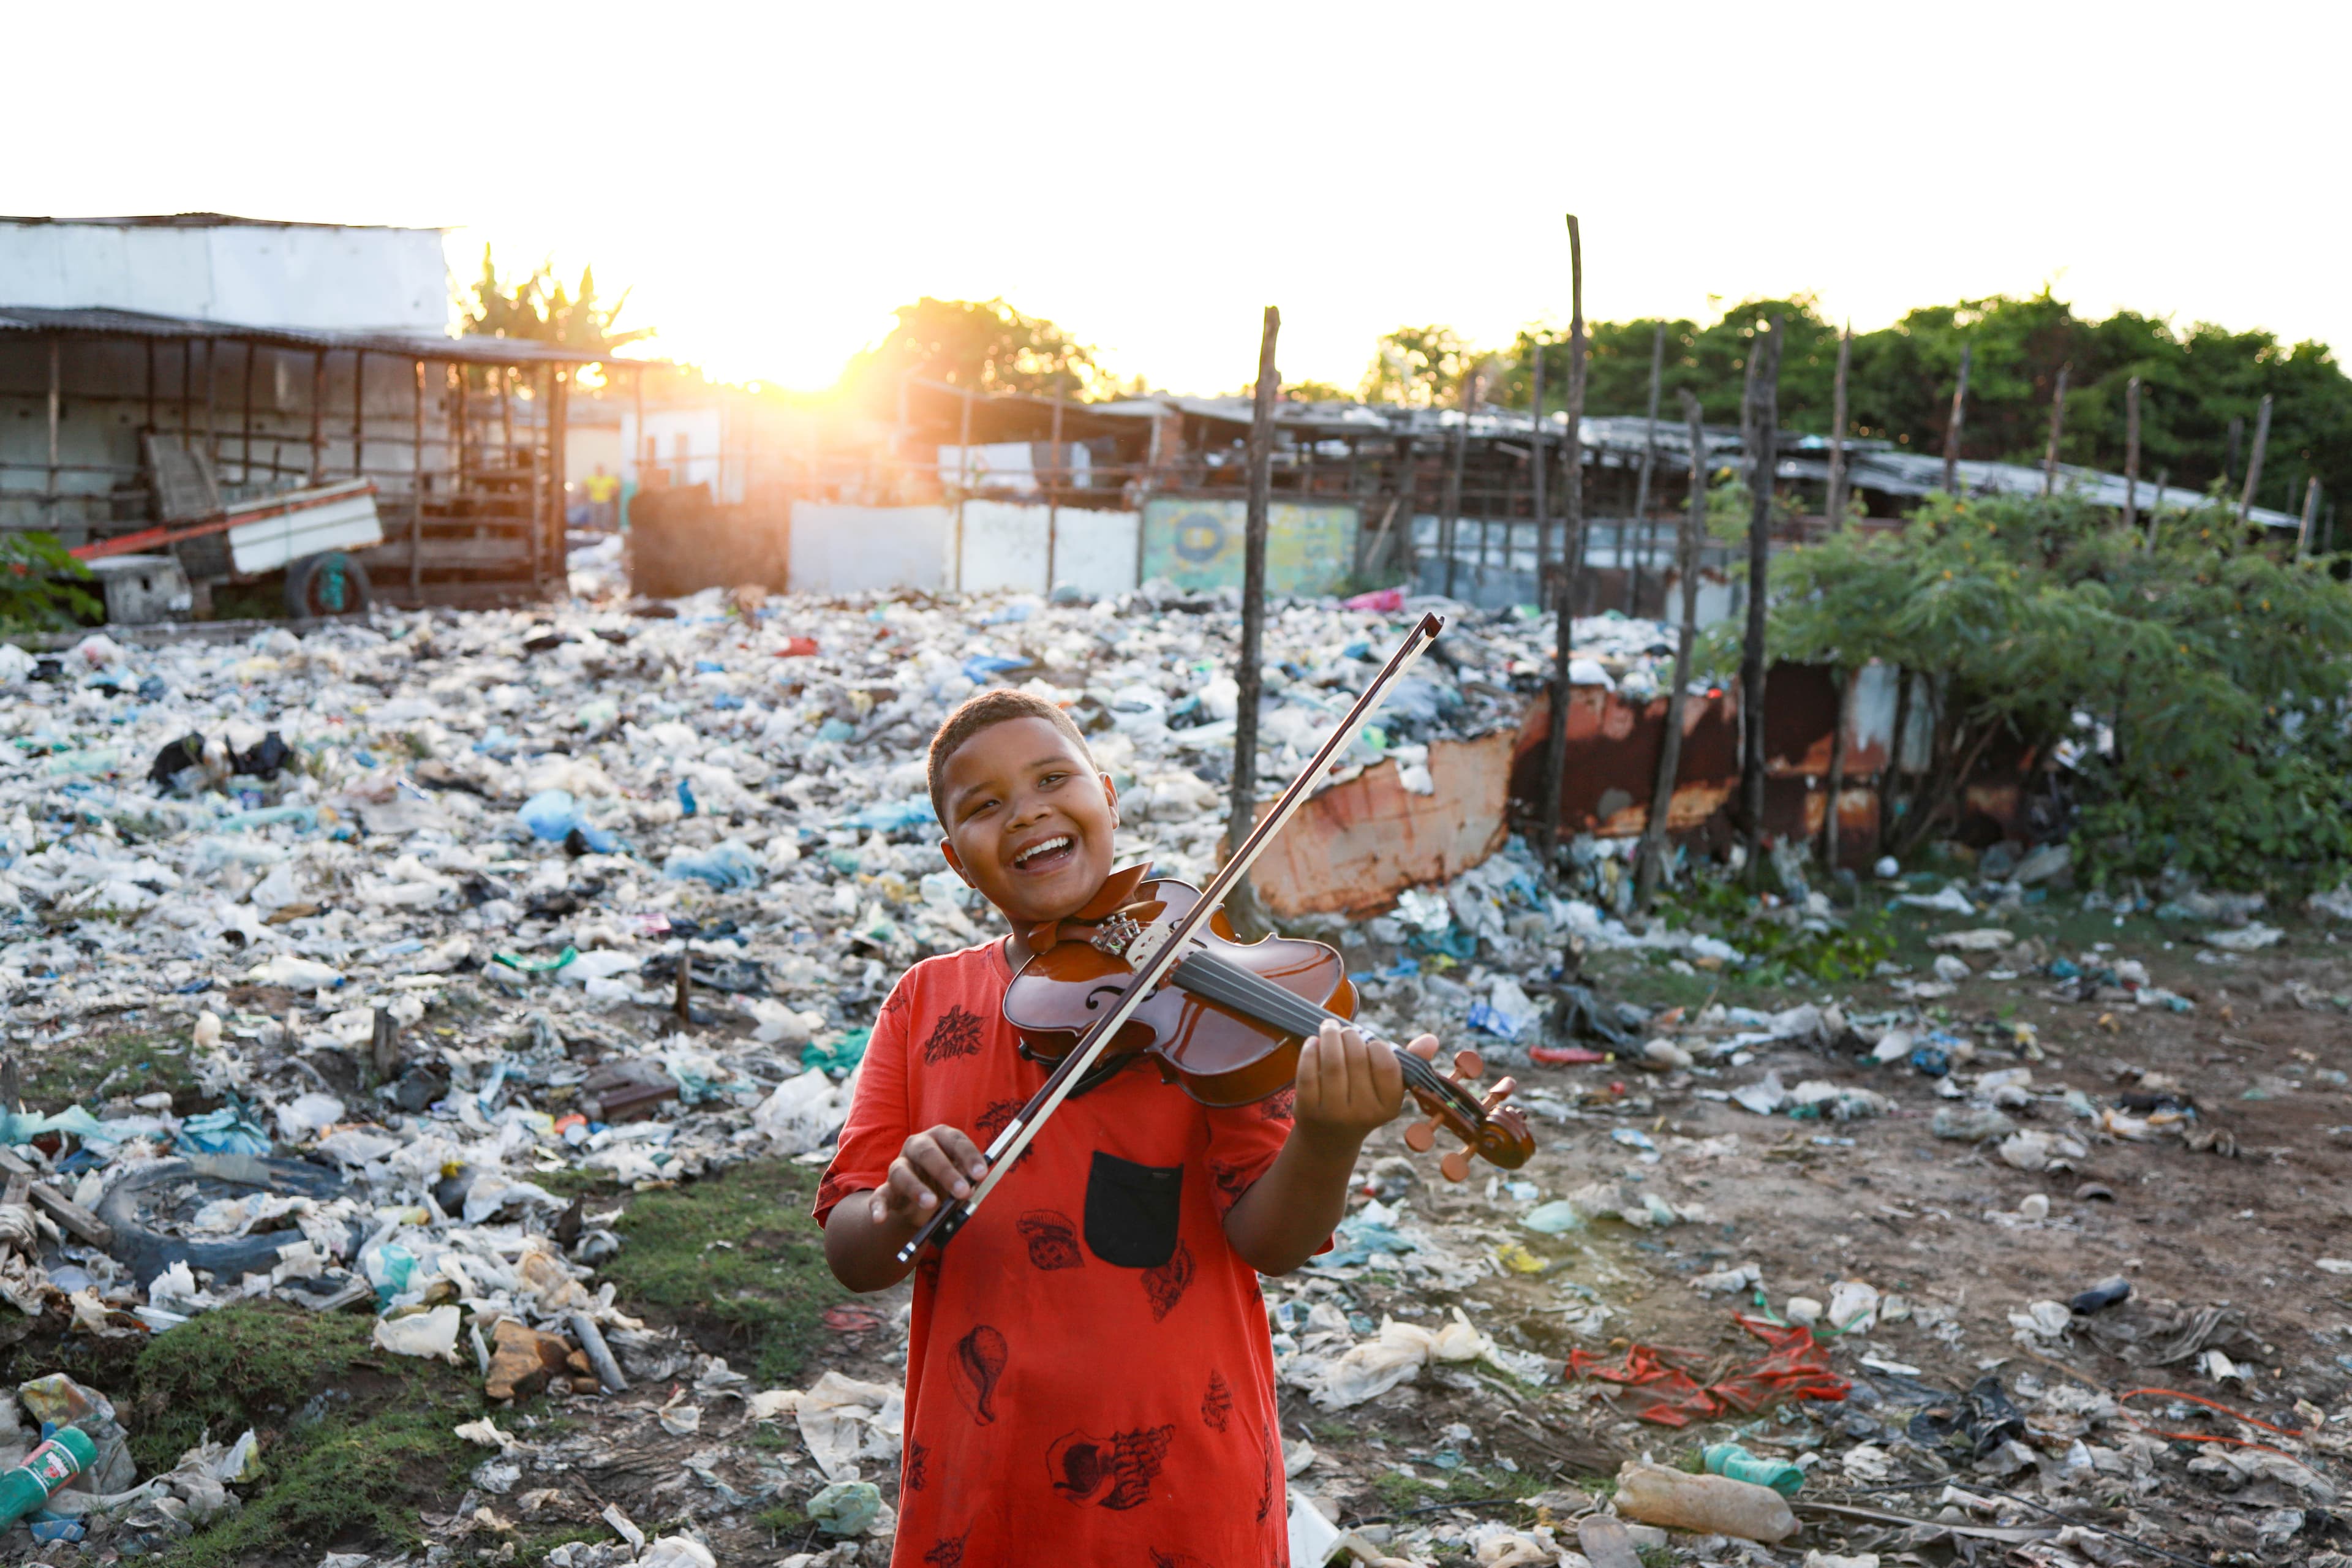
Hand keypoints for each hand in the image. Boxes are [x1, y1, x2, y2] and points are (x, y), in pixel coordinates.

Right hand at [867, 1124, 989, 1232]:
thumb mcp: (961, 1180)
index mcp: (940, 1137)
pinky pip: (879, 1195)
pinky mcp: (886, 1189)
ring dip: (917, 1188)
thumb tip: (971, 1187)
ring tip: (931, 1204)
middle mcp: (917, 1146)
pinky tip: (879, 1218)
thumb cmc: (947, 1183)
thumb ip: (967, 1181)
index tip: (981, 1174)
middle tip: (963, 1191)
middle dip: (946, 1172)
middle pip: (928, 1153)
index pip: (955, 1140)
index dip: (969, 1156)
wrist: (923, 1201)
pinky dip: (878, 1207)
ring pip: (901, 1171)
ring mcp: (899, 1166)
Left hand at [1291, 1021, 1439, 1149]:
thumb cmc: (1363, 1103)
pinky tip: (1313, 1042)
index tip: (1370, 1042)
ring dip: (1329, 1037)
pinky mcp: (1308, 1110)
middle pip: (1356, 1059)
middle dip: (1350, 1036)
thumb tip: (1431, 1039)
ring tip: (1328, 1028)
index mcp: (1389, 1107)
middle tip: (1345, 1030)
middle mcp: (1364, 1114)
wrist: (1329, 1140)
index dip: (1377, 1046)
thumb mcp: (1387, 1090)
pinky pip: (1308, 1072)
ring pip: (1332, 1062)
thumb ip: (1409, 1063)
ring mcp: (1334, 1114)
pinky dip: (1310, 1051)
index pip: (1387, 1065)